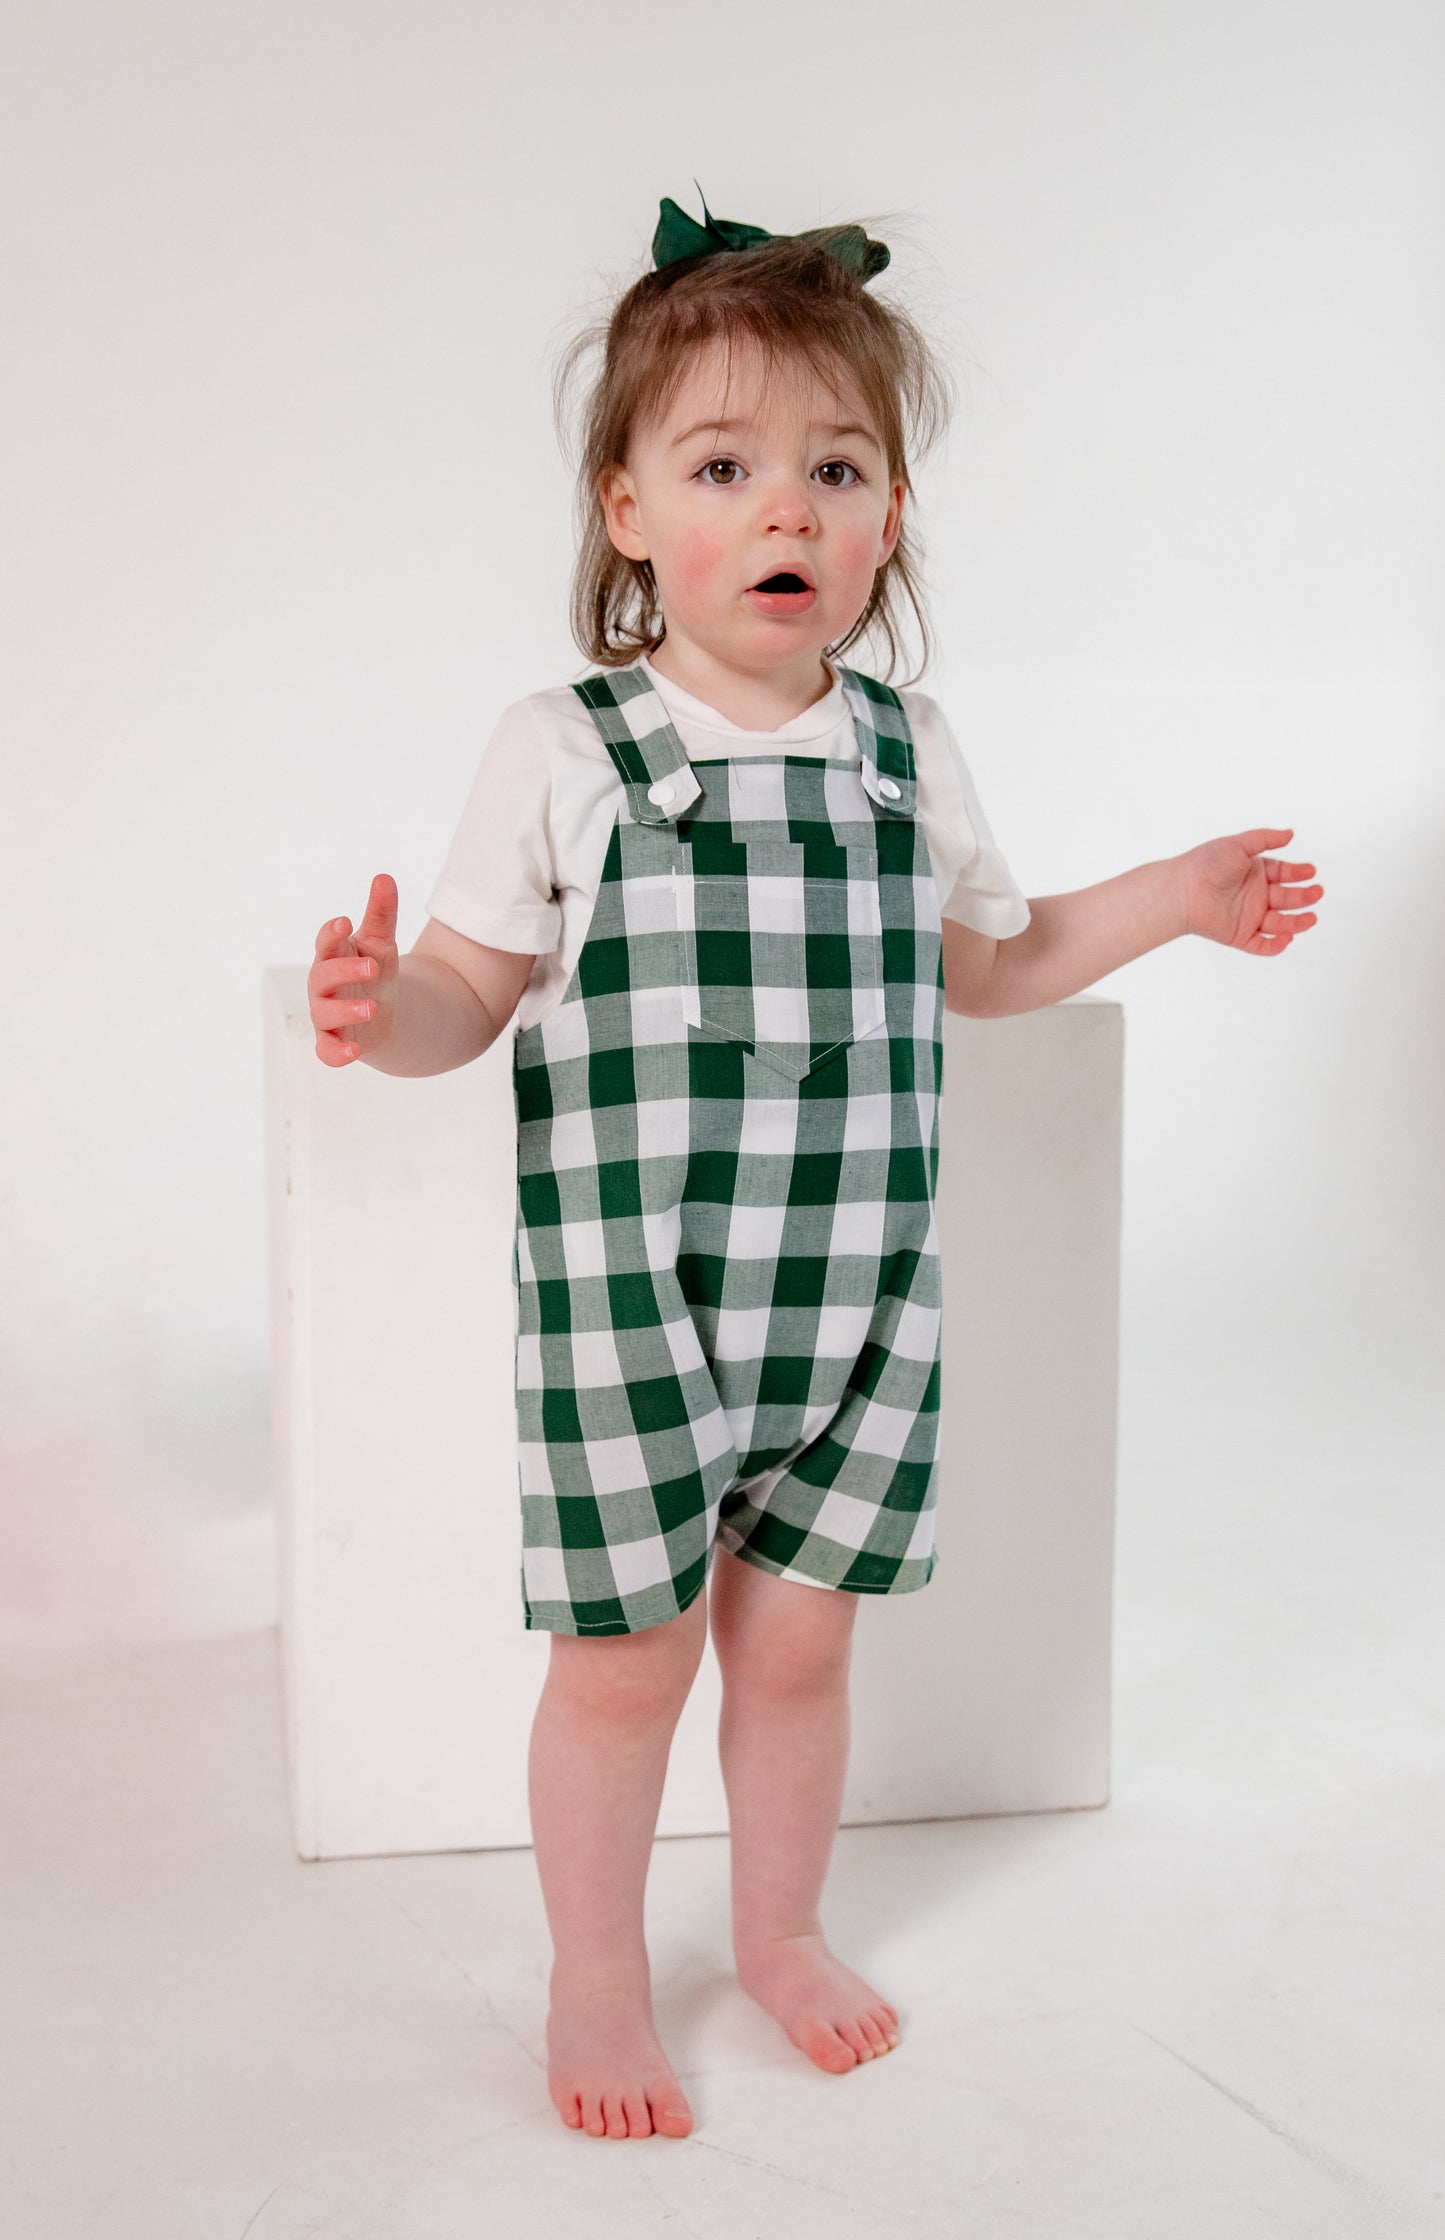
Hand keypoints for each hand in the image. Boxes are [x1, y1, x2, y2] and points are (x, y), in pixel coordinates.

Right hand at [308, 873, 399, 1064]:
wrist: (382, 1012)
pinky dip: (335, 1053)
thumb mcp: (382, 942)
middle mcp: (323, 984)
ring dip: (345, 1011)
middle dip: (345, 971)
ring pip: (324, 1014)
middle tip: (373, 968)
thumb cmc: (373, 970)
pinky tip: (353, 1053)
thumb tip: (384, 876)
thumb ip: (382, 912)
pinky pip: (326, 1050)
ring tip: (373, 1008)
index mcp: (333, 955)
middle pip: (323, 976)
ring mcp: (326, 1013)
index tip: (345, 923)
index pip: (325, 941)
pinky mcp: (333, 1041)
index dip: (331, 933)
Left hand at [1178, 828, 1323, 954]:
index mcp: (1255, 872)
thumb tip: (1290, 833)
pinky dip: (1277, 945)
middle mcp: (1254, 895)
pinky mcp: (1240, 936)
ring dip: (1298, 922)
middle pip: (1287, 898)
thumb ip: (1266, 838)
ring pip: (1280, 923)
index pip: (1284, 873)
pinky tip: (1288, 937)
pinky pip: (1262, 945)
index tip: (1311, 872)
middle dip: (1304, 897)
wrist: (1183, 889)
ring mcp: (1248, 916)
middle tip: (1317, 892)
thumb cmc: (1206, 863)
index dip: (1299, 873)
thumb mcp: (1239, 844)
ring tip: (1311, 918)